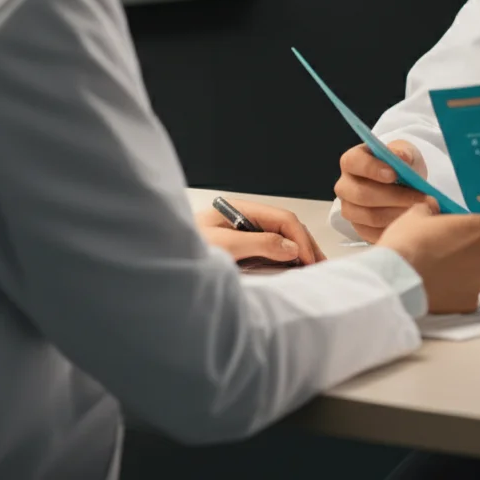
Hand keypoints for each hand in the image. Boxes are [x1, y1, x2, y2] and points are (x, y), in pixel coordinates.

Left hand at [195, 201, 325, 265]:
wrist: (159, 263)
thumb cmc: (184, 251)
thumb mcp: (224, 247)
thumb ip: (259, 244)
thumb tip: (291, 247)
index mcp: (240, 210)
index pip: (281, 219)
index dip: (299, 238)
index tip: (309, 259)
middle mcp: (243, 219)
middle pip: (284, 227)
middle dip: (304, 244)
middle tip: (320, 265)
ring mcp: (242, 233)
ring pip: (279, 238)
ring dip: (298, 252)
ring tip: (313, 268)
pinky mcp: (239, 249)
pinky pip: (269, 250)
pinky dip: (285, 259)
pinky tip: (294, 268)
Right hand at [334, 139, 428, 242]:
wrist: (404, 185)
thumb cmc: (400, 165)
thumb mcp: (404, 152)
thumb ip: (403, 153)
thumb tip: (402, 157)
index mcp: (351, 161)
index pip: (353, 163)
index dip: (371, 168)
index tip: (394, 174)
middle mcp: (345, 186)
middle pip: (362, 194)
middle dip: (394, 197)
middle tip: (420, 198)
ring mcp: (350, 209)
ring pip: (370, 216)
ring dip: (398, 214)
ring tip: (421, 211)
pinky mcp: (359, 228)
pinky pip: (374, 233)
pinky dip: (396, 229)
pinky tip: (413, 223)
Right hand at [378, 199, 479, 313]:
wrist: (396, 280)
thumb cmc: (408, 242)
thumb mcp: (415, 215)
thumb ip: (431, 208)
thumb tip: (433, 207)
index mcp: (477, 228)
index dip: (470, 227)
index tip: (456, 231)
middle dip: (470, 250)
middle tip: (445, 252)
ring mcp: (479, 281)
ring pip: (478, 273)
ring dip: (466, 271)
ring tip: (440, 273)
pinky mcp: (471, 303)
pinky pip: (468, 293)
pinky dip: (458, 292)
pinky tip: (439, 288)